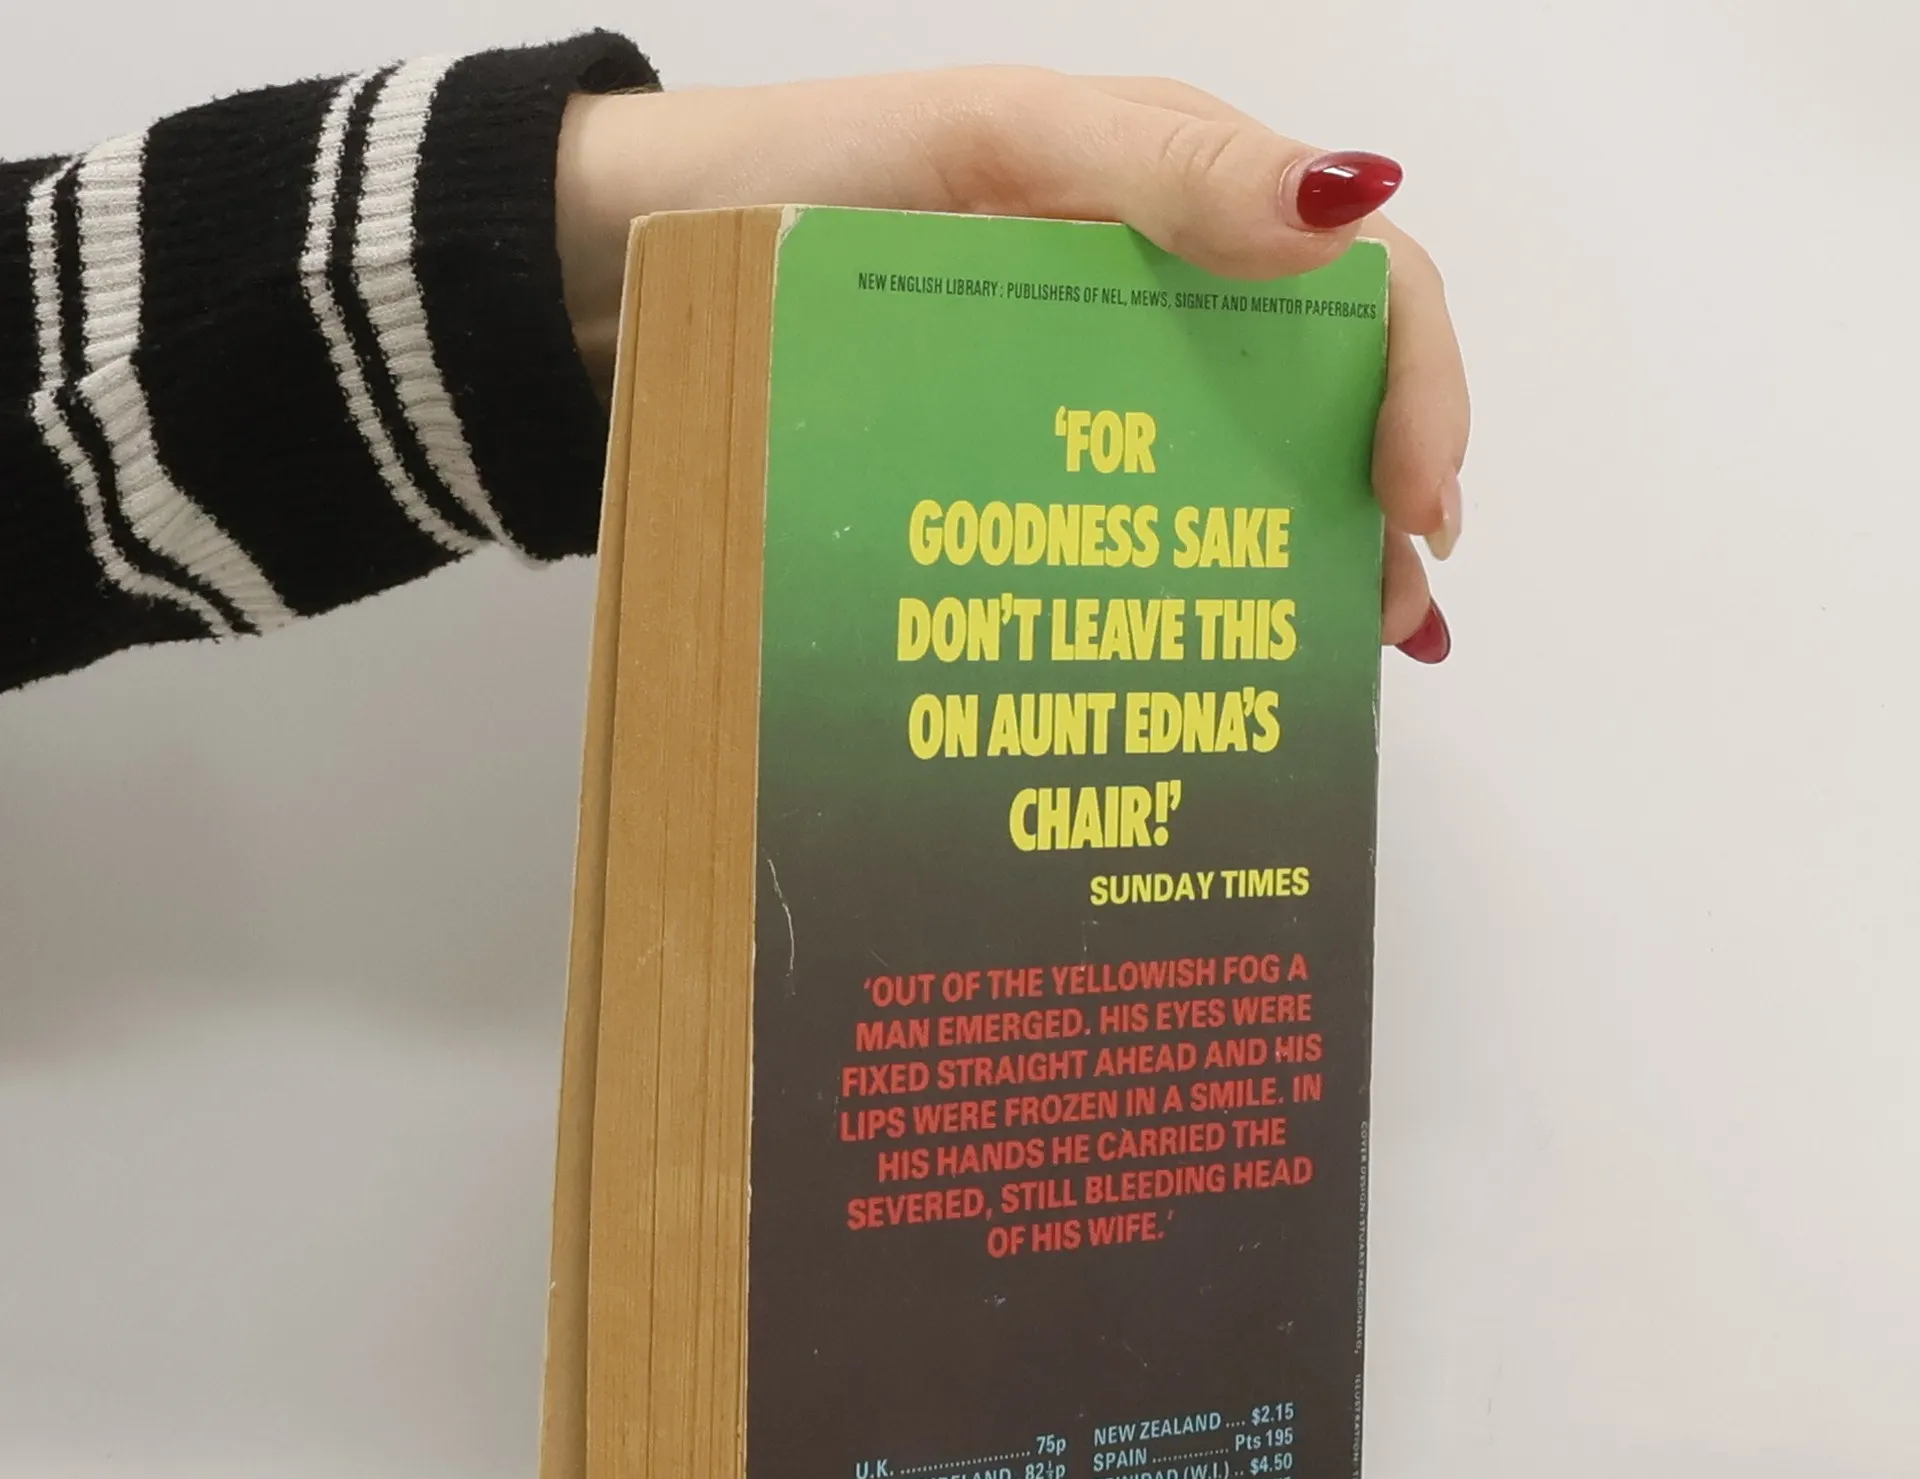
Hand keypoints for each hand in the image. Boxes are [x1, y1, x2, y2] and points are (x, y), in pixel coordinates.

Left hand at [557, 67, 1466, 659]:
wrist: (659, 265)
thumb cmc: (825, 180)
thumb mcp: (1004, 148)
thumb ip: (1168, 171)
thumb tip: (1352, 205)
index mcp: (1188, 197)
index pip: (1361, 281)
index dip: (1416, 389)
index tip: (1416, 509)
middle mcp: (1166, 295)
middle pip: (1324, 391)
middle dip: (1376, 501)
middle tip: (1383, 618)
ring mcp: (1103, 383)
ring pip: (1247, 466)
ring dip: (1308, 556)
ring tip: (1328, 655)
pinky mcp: (1039, 452)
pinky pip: (1146, 511)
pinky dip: (1199, 577)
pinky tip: (1222, 645)